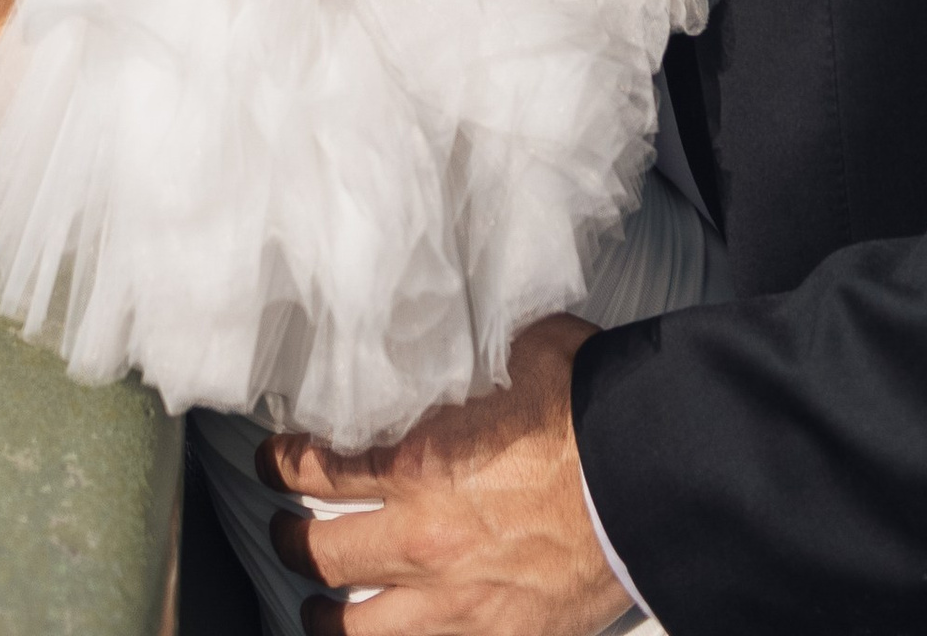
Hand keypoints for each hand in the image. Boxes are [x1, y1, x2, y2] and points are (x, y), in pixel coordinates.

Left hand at [262, 317, 623, 635]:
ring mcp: (454, 599)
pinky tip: (386, 632)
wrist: (651, 476)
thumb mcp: (513, 345)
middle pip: (318, 552)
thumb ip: (455, 347)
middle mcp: (422, 536)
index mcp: (416, 460)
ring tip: (316, 609)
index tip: (275, 460)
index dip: (283, 463)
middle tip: (284, 529)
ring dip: (325, 615)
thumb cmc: (589, 405)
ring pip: (353, 625)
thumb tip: (427, 321)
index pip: (315, 467)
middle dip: (290, 539)